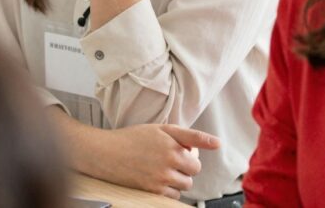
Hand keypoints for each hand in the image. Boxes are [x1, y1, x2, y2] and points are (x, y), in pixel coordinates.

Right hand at [88, 123, 218, 198]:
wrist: (106, 153)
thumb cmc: (132, 138)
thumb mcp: (160, 129)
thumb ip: (189, 136)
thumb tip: (217, 143)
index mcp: (172, 145)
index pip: (196, 159)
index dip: (189, 156)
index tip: (191, 152)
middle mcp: (169, 161)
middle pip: (193, 172)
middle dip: (185, 167)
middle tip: (169, 160)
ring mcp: (161, 177)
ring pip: (185, 185)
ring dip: (178, 179)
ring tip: (162, 169)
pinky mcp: (154, 190)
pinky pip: (173, 195)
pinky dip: (169, 189)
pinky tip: (156, 178)